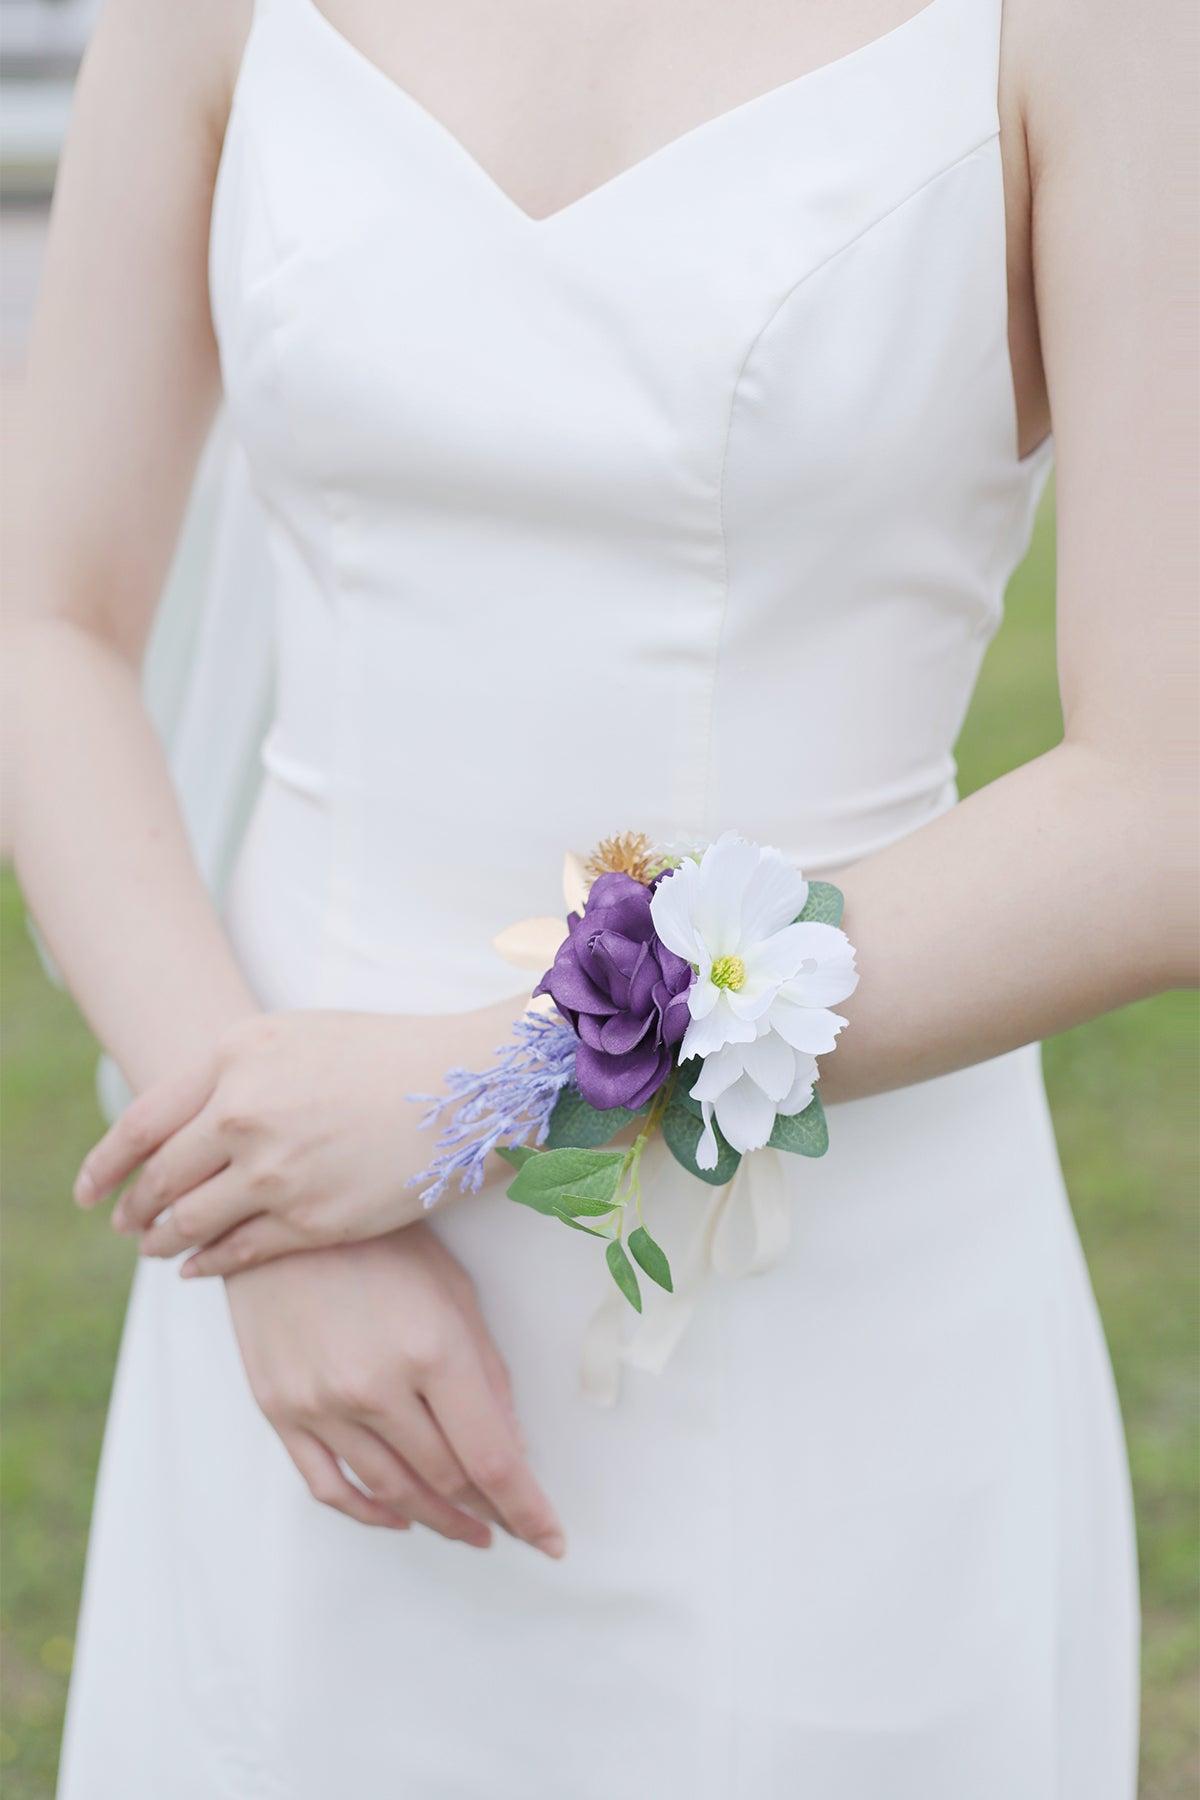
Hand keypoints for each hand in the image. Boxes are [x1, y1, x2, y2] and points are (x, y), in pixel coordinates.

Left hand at [73, 1003, 523, 1274]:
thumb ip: (237, 1071)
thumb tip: (190, 1115)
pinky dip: (208, 1264)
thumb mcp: (296, 1034)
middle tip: (124, 1223)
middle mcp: (243, 1112)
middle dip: (133, 1207)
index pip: (141, 1122)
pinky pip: (237, 1252)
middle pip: (160, 1177)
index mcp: (234, 1056)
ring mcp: (275, 1170)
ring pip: (189, 1222)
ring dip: (163, 1241)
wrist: (468, 1084)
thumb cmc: (388, 1053)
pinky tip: (199, 1268)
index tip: (89, 1189)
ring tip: (157, 1250)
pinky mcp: (312, 1219)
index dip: (105, 1163)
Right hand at [226, 1224, 565, 1556]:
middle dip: (489, 1512)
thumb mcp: (453, 1288)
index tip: (552, 1541)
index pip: (491, 1459)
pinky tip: (399, 1515)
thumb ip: (486, 1371)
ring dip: (438, 1520)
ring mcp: (322, 1403)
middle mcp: (376, 1386)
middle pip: (446, 1479)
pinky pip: (328, 1486)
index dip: (527, 1509)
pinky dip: (369, 1513)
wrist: (281, 1216)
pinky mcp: (280, 1410)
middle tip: (512, 1525)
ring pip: (392, 1491)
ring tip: (470, 1531)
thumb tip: (510, 1445)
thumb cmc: (379, 1241)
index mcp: (433, 1349)